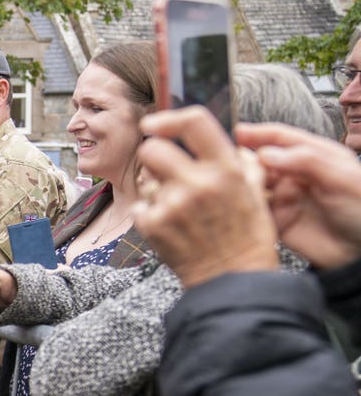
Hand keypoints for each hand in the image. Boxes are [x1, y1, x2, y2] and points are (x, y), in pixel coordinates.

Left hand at [135, 107, 280, 288]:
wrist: (231, 278)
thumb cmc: (246, 234)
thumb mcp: (255, 190)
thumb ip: (239, 161)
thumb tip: (223, 136)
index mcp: (226, 168)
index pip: (193, 122)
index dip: (168, 117)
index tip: (154, 122)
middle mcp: (198, 182)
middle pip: (152, 149)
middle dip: (154, 155)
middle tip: (165, 169)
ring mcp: (172, 205)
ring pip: (146, 181)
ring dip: (156, 189)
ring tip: (179, 208)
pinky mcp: (153, 226)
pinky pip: (140, 207)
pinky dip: (150, 214)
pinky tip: (171, 226)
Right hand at [237, 122, 360, 269]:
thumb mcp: (342, 178)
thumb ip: (307, 161)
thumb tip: (266, 154)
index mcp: (313, 156)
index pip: (280, 138)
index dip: (257, 134)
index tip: (235, 133)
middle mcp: (295, 175)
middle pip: (261, 161)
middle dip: (242, 161)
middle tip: (223, 165)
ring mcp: (284, 198)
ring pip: (253, 186)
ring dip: (239, 186)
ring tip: (223, 187)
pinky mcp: (276, 222)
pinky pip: (253, 213)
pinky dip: (241, 210)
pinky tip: (231, 209)